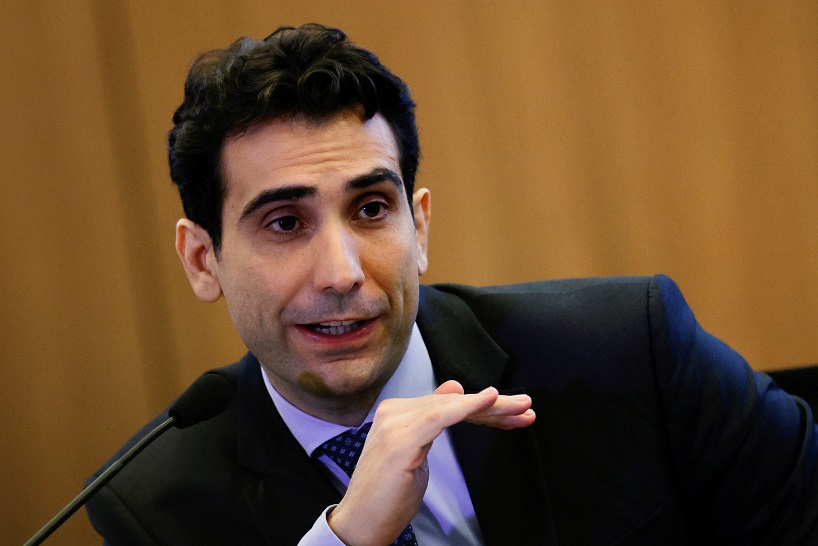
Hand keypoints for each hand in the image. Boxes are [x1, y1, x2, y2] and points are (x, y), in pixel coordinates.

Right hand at [327, 381, 534, 544]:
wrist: (360, 524)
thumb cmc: (386, 496)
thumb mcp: (419, 453)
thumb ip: (434, 420)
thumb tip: (454, 389)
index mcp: (397, 413)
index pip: (448, 404)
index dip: (483, 407)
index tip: (514, 414)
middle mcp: (395, 412)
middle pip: (453, 403)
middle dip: (494, 407)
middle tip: (525, 407)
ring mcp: (395, 423)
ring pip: (451, 407)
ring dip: (491, 408)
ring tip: (520, 408)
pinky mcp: (400, 439)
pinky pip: (440, 416)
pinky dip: (467, 406)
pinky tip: (489, 399)